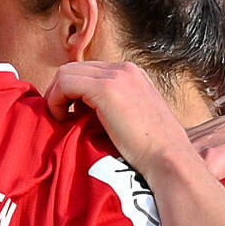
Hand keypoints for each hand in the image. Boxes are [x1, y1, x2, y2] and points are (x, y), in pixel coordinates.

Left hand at [43, 61, 196, 174]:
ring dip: (56, 96)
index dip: (73, 91)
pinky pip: (66, 83)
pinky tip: (63, 119)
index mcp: (132, 74)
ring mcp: (116, 75)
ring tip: (62, 120)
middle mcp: (124, 69)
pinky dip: (56, 100)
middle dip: (61, 91)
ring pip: (67, 72)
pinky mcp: (105, 88)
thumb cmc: (152, 149)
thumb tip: (82, 108)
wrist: (168, 158)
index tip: (69, 113)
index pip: (89, 71)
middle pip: (75, 68)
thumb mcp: (133, 118)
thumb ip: (113, 106)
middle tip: (59, 116)